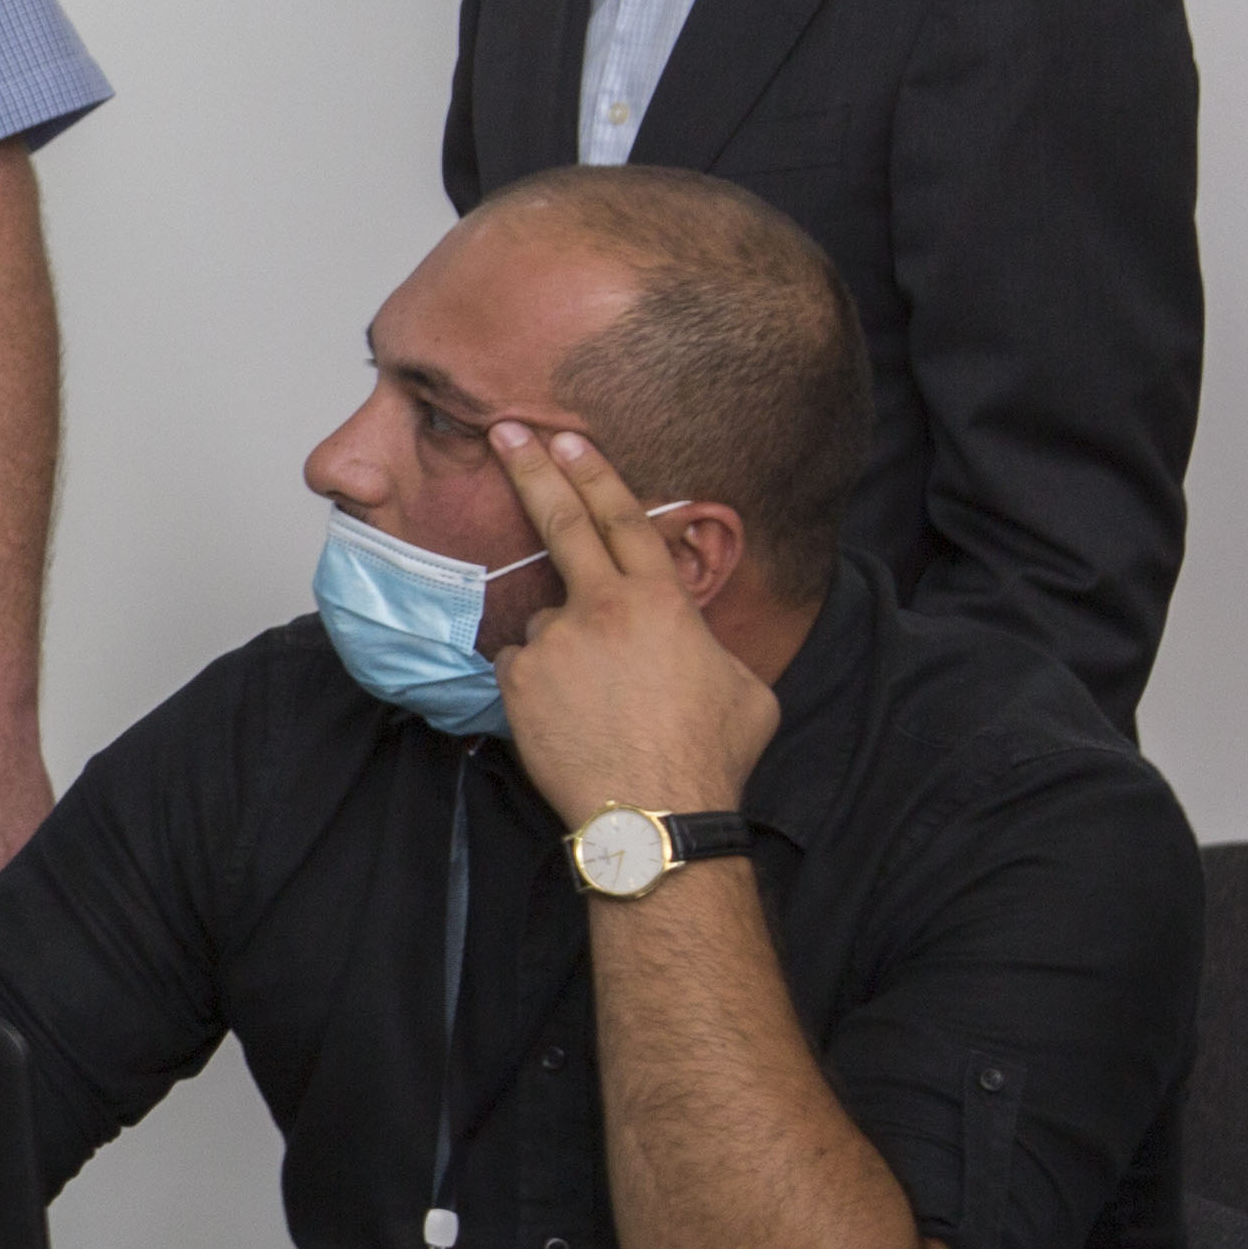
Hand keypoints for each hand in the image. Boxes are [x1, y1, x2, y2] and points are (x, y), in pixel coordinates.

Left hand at [485, 422, 773, 822]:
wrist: (654, 816)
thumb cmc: (710, 755)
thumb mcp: (742, 684)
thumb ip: (704, 639)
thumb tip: (689, 632)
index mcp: (659, 603)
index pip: (624, 520)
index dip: (594, 474)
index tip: (566, 438)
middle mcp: (600, 610)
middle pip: (561, 525)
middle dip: (532, 471)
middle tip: (505, 432)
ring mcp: (553, 642)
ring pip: (551, 625)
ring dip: (568, 649)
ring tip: (600, 705)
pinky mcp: (517, 681)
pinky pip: (527, 667)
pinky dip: (543, 684)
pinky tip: (571, 719)